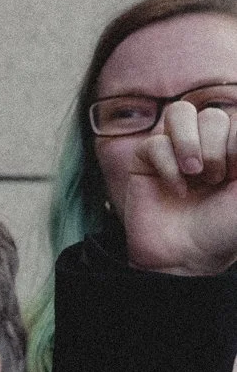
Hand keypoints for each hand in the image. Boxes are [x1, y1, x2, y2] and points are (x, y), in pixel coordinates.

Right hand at [116, 99, 236, 276]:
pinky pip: (154, 143)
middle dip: (215, 148)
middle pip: (211, 115)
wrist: (187, 258)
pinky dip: (167, 166)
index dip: (235, 144)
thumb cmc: (224, 230)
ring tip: (194, 172)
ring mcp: (173, 151)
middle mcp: (205, 146)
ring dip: (189, 143)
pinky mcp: (145, 161)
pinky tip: (176, 190)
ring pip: (179, 113)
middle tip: (215, 180)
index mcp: (233, 150)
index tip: (236, 176)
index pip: (236, 120)